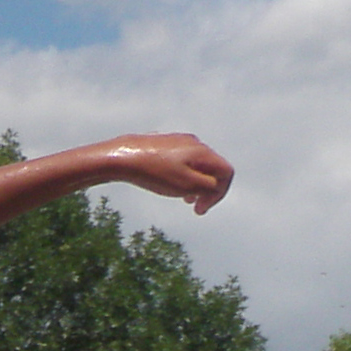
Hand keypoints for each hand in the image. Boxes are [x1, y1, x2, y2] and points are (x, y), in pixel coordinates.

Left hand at [97, 134, 233, 214]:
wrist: (123, 158)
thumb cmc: (154, 173)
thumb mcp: (187, 185)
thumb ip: (209, 187)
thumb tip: (217, 187)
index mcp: (202, 152)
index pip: (226, 172)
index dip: (220, 194)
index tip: (202, 208)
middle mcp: (194, 143)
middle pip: (213, 168)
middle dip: (208, 190)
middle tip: (195, 207)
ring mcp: (179, 142)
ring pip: (198, 165)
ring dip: (196, 185)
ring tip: (184, 199)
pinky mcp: (165, 144)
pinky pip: (184, 162)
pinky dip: (184, 176)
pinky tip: (170, 185)